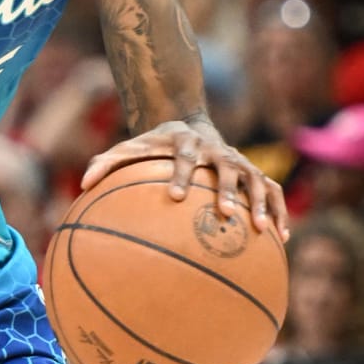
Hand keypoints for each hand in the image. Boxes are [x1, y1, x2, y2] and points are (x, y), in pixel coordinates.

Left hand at [82, 118, 289, 237]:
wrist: (189, 124)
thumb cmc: (155, 144)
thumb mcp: (130, 147)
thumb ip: (106, 162)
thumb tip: (82, 183)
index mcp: (188, 144)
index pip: (186, 158)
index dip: (182, 174)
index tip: (175, 196)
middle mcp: (218, 151)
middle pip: (228, 168)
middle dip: (228, 191)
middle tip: (225, 214)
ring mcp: (239, 162)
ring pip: (257, 180)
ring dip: (262, 203)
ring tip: (264, 231)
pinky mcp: (254, 172)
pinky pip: (272, 191)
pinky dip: (280, 211)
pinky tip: (281, 239)